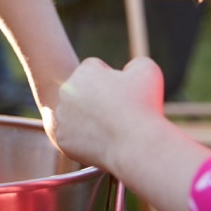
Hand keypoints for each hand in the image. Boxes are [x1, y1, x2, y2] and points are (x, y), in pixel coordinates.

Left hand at [52, 56, 164, 171]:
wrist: (137, 147)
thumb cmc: (144, 107)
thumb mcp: (148, 71)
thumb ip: (136, 63)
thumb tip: (128, 70)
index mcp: (84, 72)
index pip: (95, 68)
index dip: (112, 79)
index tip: (123, 93)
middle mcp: (67, 91)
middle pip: (82, 91)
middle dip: (96, 98)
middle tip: (117, 112)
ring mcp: (62, 117)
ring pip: (75, 114)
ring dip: (88, 119)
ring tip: (111, 129)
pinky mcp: (62, 139)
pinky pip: (73, 137)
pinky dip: (85, 140)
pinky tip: (102, 143)